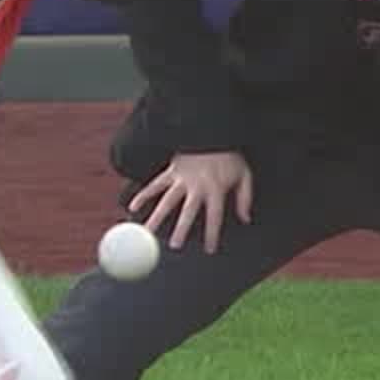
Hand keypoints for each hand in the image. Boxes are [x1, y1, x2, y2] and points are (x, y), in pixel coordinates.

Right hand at [127, 150, 252, 254]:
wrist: (213, 129)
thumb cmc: (230, 156)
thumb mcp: (244, 174)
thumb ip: (245, 198)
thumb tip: (246, 220)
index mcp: (216, 188)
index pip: (214, 215)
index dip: (212, 233)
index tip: (209, 250)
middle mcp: (197, 184)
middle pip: (188, 211)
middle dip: (181, 229)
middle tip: (174, 246)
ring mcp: (182, 177)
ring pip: (167, 199)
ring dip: (157, 216)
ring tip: (148, 232)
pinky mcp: (172, 170)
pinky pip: (155, 184)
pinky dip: (143, 195)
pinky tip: (133, 208)